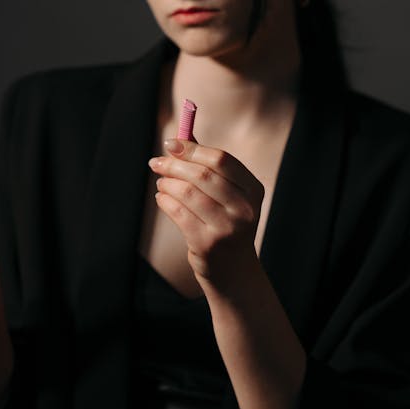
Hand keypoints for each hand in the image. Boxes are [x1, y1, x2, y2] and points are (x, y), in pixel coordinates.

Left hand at [148, 137, 264, 289]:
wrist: (233, 269)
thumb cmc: (226, 222)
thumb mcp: (228, 196)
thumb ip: (208, 167)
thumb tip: (180, 139)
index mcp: (253, 190)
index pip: (221, 160)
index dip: (192, 149)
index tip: (170, 144)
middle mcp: (244, 209)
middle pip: (203, 175)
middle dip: (174, 165)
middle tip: (156, 162)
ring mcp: (227, 228)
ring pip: (187, 193)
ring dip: (167, 183)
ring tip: (161, 182)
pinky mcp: (207, 243)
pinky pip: (178, 213)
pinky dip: (165, 201)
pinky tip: (162, 198)